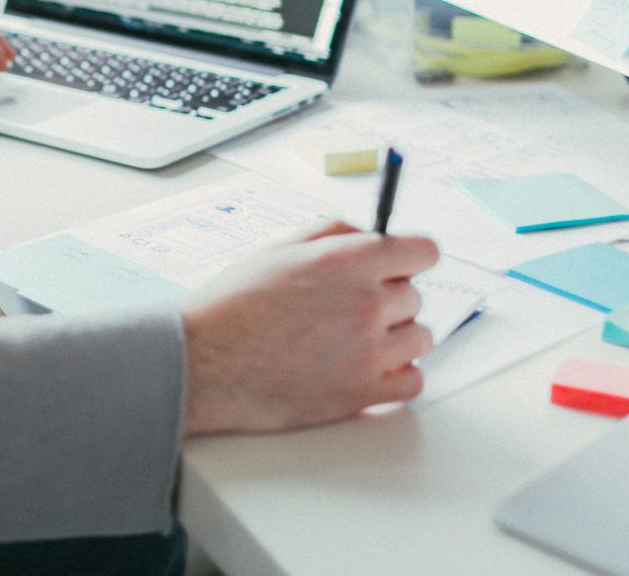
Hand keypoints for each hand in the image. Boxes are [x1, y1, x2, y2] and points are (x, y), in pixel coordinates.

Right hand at [180, 221, 438, 435]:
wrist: (203, 362)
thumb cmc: (232, 306)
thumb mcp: (279, 249)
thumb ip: (332, 233)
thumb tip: (368, 233)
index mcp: (348, 261)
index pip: (424, 251)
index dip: (410, 257)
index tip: (401, 265)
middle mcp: (366, 304)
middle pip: (415, 297)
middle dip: (388, 299)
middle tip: (349, 309)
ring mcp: (369, 352)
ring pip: (420, 340)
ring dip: (396, 339)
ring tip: (355, 341)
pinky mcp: (363, 394)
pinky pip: (414, 383)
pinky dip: (398, 378)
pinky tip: (368, 369)